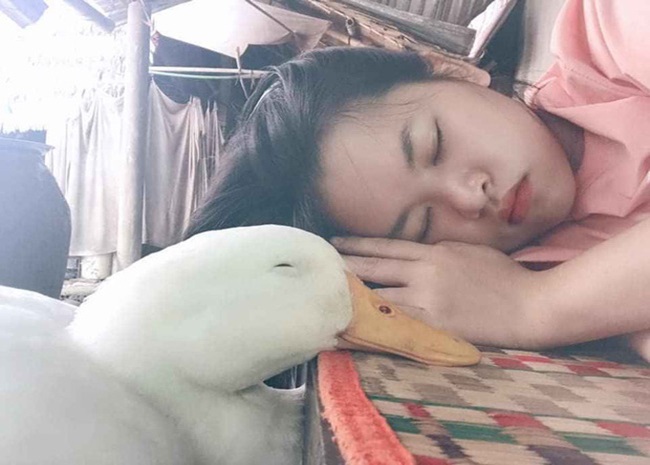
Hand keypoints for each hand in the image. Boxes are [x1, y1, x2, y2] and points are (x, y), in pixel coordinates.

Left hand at [332, 237, 541, 347]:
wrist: (529, 305)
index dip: (357, 245)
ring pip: (379, 297)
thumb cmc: (504, 276)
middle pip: (374, 268)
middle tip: (319, 267)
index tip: (335, 244)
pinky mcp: (434, 326)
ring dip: (352, 296)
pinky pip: (396, 323)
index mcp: (433, 252)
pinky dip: (374, 322)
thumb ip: (438, 251)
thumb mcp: (470, 250)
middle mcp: (424, 273)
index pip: (385, 247)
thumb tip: (413, 255)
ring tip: (328, 296)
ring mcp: (427, 301)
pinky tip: (355, 323)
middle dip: (345, 267)